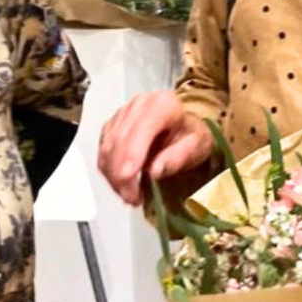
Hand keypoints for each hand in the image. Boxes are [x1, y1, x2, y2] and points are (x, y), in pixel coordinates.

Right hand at [98, 90, 213, 206]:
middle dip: (121, 173)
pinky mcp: (111, 126)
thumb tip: (155, 170)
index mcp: (163, 104)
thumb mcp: (197, 145)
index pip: (142, 128)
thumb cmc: (188, 135)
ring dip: (113, 176)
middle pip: (120, 139)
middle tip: (131, 197)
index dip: (132, 153)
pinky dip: (109, 172)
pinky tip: (120, 185)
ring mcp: (122, 114)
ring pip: (108, 147)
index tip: (128, 177)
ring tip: (128, 195)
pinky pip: (103, 151)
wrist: (181, 126)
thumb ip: (179, 156)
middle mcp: (138, 105)